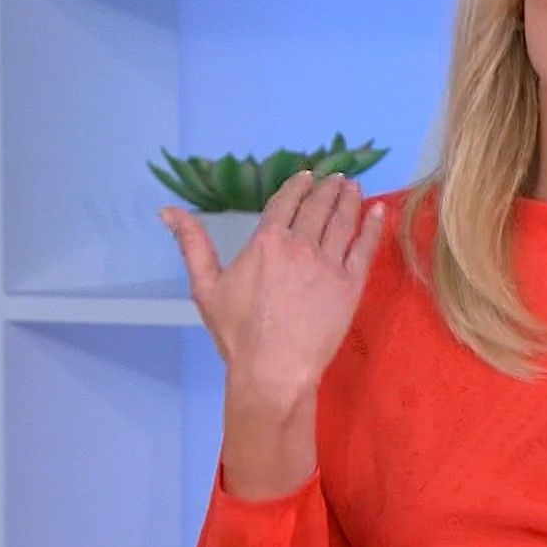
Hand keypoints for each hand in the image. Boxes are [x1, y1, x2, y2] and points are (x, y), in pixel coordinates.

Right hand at [160, 169, 385, 411]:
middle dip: (327, 188)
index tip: (307, 176)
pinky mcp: (350, 285)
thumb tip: (167, 210)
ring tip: (354, 186)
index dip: (298, 186)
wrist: (274, 370)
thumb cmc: (237, 334)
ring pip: (342, 221)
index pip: (286, 202)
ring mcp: (328, 264)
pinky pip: (364, 247)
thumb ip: (192, 243)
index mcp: (266, 242)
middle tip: (336, 178)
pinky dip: (372, 225)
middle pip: (317, 207)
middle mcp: (300, 246)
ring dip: (348, 200)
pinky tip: (378, 211)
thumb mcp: (205, 286)